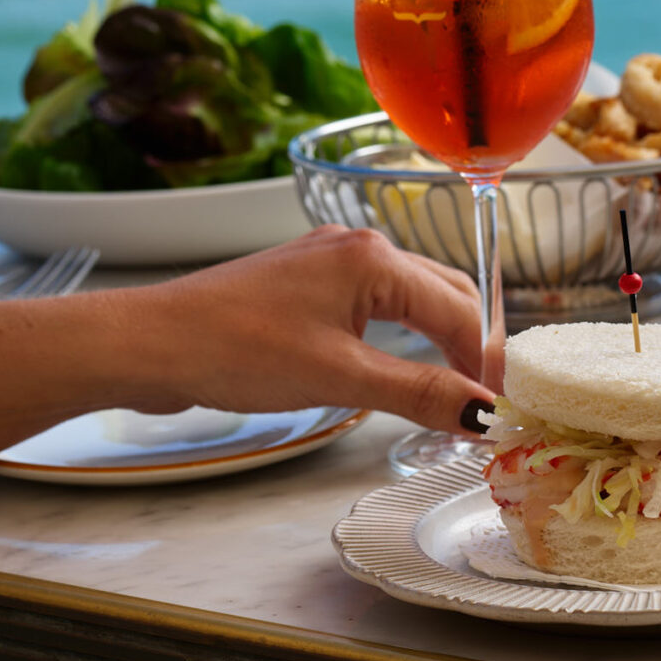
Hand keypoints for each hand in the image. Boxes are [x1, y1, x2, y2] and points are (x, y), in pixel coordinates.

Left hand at [117, 228, 493, 430]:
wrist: (153, 342)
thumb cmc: (235, 349)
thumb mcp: (337, 377)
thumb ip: (417, 393)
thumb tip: (481, 412)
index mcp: (373, 259)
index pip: (458, 311)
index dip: (487, 363)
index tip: (507, 409)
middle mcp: (358, 248)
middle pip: (443, 294)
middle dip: (472, 345)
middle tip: (492, 402)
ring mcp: (329, 263)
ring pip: (411, 298)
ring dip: (439, 341)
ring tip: (458, 390)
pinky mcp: (306, 285)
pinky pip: (376, 305)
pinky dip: (401, 337)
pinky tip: (401, 366)